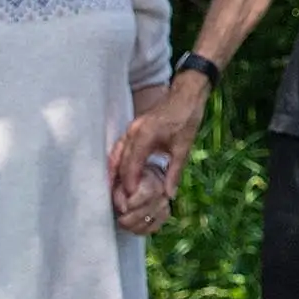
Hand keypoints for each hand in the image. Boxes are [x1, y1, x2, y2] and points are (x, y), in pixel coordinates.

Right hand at [109, 85, 204, 218]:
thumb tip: (169, 195)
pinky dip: (116, 164)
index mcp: (144, 135)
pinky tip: (117, 176)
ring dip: (113, 173)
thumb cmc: (186, 118)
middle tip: (119, 202)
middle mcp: (132, 132)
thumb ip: (174, 172)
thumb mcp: (183, 147)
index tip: (129, 200)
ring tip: (112, 193)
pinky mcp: (132, 130)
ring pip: (115, 155)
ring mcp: (130, 130)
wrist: (186, 96)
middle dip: (118, 182)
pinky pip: (119, 149)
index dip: (129, 183)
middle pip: (119, 161)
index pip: (131, 164)